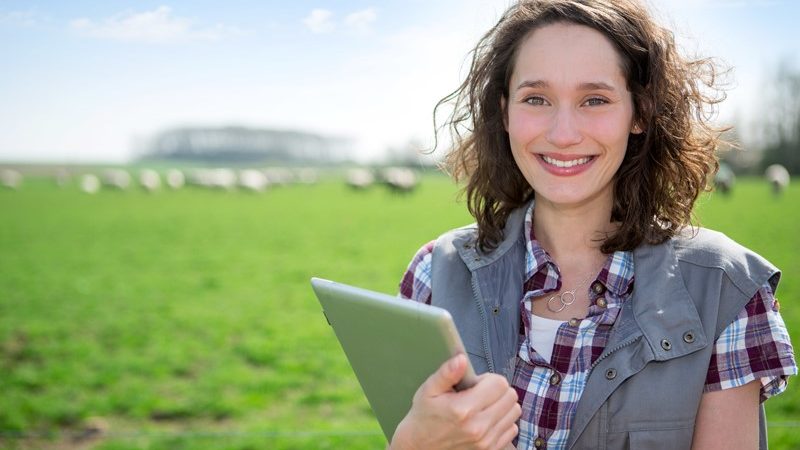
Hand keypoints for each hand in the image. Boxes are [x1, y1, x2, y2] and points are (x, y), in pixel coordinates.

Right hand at [389, 354, 520, 449]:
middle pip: (510, 396)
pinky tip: (487, 418)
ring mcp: (487, 441)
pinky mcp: (491, 449)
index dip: (488, 379)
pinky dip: (504, 420)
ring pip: (514, 411)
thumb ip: (447, 373)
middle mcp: (478, 426)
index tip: (475, 383)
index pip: (499, 384)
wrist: (421, 447)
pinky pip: (512, 428)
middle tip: (480, 393)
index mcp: (464, 409)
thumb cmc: (425, 416)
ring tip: (484, 405)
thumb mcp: (429, 390)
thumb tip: (461, 359)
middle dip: (497, 389)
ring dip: (502, 404)